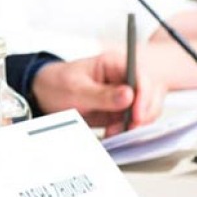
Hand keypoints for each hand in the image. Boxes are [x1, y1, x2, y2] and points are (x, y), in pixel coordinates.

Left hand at [31, 52, 161, 134]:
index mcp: (114, 63)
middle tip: (127, 128)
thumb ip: (101, 94)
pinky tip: (115, 132)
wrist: (45, 95)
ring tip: (114, 131)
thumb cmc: (58, 84)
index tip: (138, 115)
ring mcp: (126, 94)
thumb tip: (129, 95)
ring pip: (148, 109)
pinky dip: (129, 129)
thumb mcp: (75, 89)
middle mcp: (124, 77)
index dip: (145, 95)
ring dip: (136, 124)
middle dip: (143, 114)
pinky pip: (136, 120)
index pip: (141, 75)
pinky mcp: (123, 108)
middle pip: (150, 94)